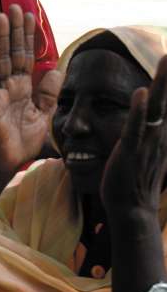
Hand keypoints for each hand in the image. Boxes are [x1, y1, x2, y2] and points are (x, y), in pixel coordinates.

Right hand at [0, 4, 61, 176]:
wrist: (9, 163)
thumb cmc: (23, 142)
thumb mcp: (44, 115)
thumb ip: (50, 93)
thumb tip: (58, 69)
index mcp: (23, 88)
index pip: (26, 57)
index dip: (28, 37)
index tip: (30, 15)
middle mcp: (9, 86)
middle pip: (13, 53)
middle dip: (14, 31)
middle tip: (15, 7)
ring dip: (1, 40)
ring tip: (2, 18)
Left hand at [101, 56, 166, 216]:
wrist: (130, 209)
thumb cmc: (135, 178)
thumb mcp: (148, 149)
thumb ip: (150, 129)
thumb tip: (153, 114)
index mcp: (162, 132)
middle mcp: (159, 133)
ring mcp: (146, 142)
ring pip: (157, 106)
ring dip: (162, 83)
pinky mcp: (129, 151)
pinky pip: (135, 128)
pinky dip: (139, 110)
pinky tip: (141, 92)